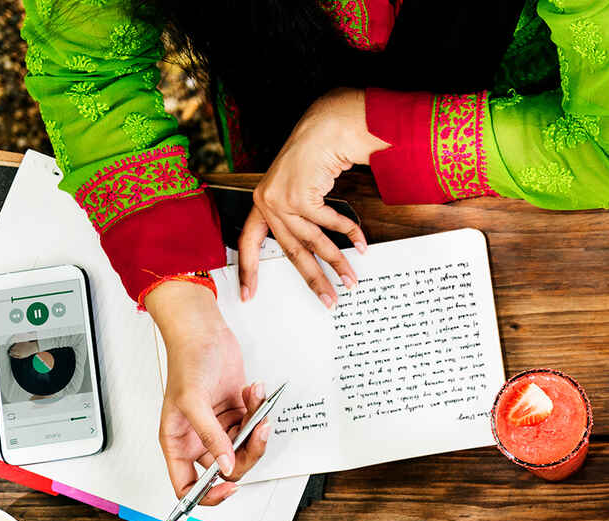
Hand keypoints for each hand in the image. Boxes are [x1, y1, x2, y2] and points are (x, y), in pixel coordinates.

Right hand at [147, 281, 270, 503]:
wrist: (205, 332)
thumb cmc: (187, 360)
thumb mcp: (193, 401)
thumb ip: (211, 437)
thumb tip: (226, 466)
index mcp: (177, 442)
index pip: (187, 486)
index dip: (208, 494)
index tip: (229, 485)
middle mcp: (198, 440)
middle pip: (226, 470)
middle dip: (246, 453)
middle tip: (256, 432)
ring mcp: (220, 429)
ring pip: (245, 450)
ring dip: (257, 430)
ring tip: (257, 405)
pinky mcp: (237, 416)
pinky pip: (254, 428)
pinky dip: (259, 411)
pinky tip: (252, 391)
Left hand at [241, 87, 375, 307]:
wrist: (323, 131)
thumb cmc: (313, 161)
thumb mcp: (298, 193)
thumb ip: (296, 219)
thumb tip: (312, 254)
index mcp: (261, 204)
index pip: (249, 243)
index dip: (249, 270)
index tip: (248, 295)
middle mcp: (267, 202)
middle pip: (291, 251)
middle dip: (313, 280)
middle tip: (327, 301)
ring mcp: (281, 199)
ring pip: (312, 242)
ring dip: (336, 262)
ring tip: (351, 280)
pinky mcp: (299, 195)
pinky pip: (328, 223)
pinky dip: (348, 233)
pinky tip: (360, 244)